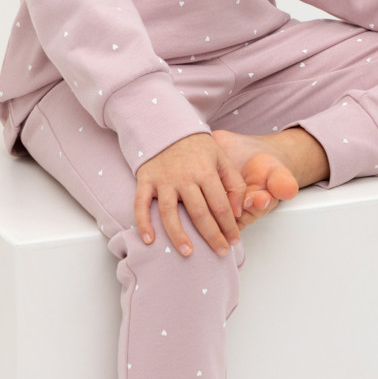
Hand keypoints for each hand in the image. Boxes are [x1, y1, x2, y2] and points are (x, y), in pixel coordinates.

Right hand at [134, 132, 247, 257]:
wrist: (166, 125)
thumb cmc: (197, 145)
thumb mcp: (221, 157)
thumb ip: (234, 183)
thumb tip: (237, 212)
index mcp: (205, 171)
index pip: (220, 205)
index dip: (229, 226)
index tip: (234, 241)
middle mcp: (184, 178)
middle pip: (199, 213)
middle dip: (211, 236)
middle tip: (220, 253)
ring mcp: (163, 180)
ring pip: (169, 213)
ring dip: (178, 235)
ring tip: (188, 252)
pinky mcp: (145, 180)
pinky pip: (140, 204)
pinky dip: (143, 222)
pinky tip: (149, 240)